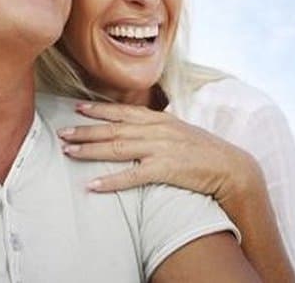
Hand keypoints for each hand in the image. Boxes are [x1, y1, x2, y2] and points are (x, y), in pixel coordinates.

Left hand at [58, 102, 261, 200]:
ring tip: (68, 152)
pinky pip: (132, 176)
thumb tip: (140, 126)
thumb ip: (159, 127)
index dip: (99, 110)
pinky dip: (111, 180)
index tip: (77, 108)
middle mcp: (157, 130)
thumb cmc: (205, 152)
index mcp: (160, 119)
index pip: (123, 112)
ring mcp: (161, 148)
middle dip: (85, 130)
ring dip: (91, 150)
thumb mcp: (180, 131)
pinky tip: (93, 184)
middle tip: (62, 132)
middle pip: (113, 129)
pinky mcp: (165, 169)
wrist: (232, 168)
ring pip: (117, 147)